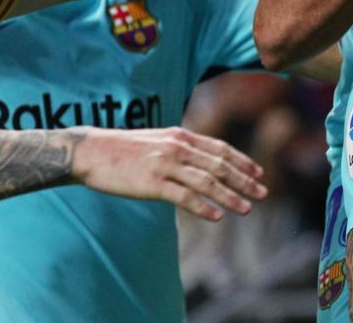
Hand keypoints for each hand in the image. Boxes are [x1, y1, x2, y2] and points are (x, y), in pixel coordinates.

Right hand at [70, 127, 267, 220]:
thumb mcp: (158, 140)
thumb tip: (203, 160)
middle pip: (220, 166)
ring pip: (207, 183)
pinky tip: (217, 216)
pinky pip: (184, 197)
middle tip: (263, 194)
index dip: (242, 161)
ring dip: (230, 197)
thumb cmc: (123, 149)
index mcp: (181, 136)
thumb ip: (181, 147)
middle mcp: (178, 148)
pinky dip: (204, 207)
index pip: (220, 148)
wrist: (90, 151)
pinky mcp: (152, 183)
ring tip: (246, 209)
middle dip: (244, 181)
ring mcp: (166, 165)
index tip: (259, 173)